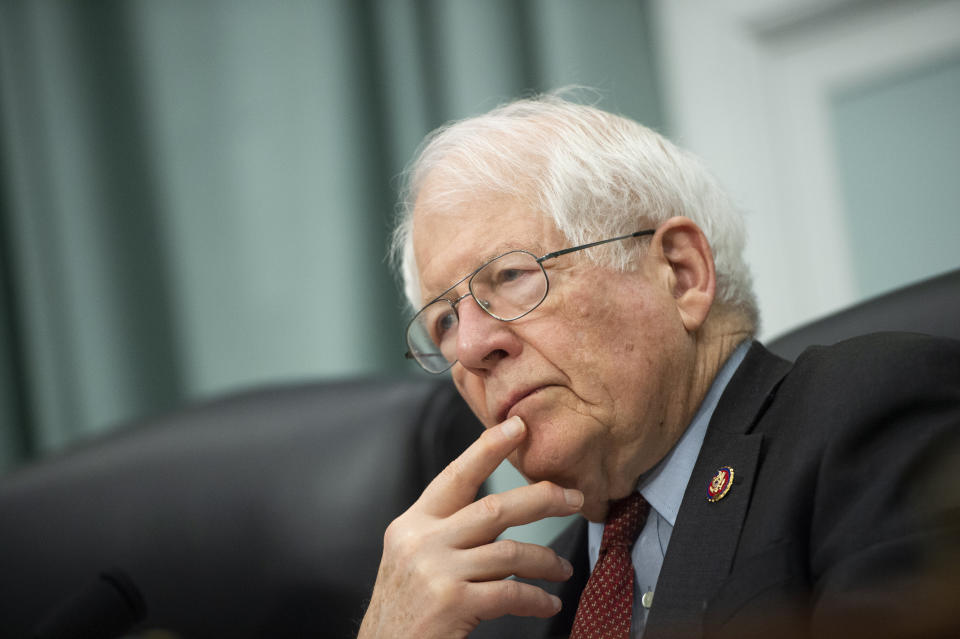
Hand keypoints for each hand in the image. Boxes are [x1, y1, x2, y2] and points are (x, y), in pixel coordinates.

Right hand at [357, 416, 583, 638]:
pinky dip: (536, 597)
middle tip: (573, 497)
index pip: (455, 476)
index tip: (518, 426)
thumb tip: (495, 514)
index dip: (488, 449)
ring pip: (509, 551)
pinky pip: (510, 592)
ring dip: (545, 559)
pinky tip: (548, 602)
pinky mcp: (452, 603)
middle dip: (541, 498)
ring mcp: (436, 572)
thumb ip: (443, 533)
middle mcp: (421, 541)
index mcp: (411, 524)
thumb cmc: (404, 611)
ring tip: (562, 569)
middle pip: (493, 508)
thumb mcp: (410, 560)